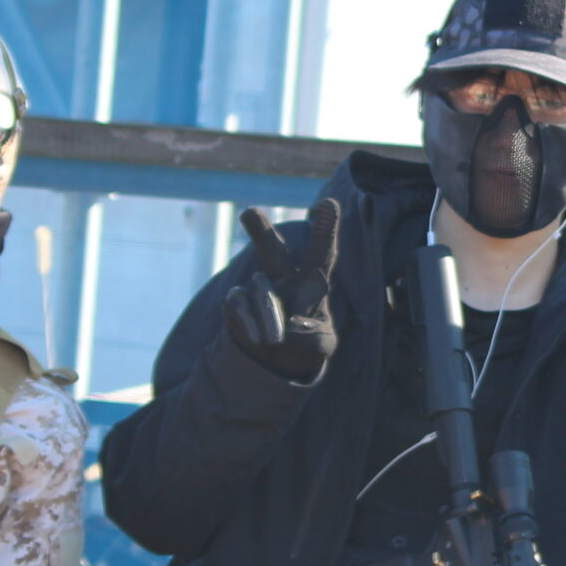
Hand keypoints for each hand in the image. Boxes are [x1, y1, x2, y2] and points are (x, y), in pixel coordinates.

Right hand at [224, 201, 339, 381]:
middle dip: (261, 232)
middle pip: (273, 251)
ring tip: (276, 340)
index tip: (329, 204)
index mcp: (312, 282)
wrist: (277, 361)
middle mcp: (284, 278)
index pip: (321, 254)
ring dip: (269, 316)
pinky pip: (240, 306)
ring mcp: (257, 288)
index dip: (325, 231)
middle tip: (248, 212)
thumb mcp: (320, 343)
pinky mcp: (236, 301)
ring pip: (260, 292)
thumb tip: (284, 324)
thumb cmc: (306, 346)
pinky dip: (250, 325)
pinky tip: (257, 340)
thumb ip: (309, 332)